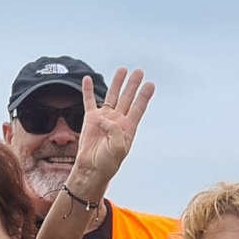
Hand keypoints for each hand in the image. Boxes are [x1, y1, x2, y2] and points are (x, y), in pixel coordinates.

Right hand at [70, 68, 152, 195]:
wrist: (91, 169)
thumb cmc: (107, 163)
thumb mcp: (117, 148)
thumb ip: (115, 131)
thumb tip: (105, 118)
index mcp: (128, 128)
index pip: (138, 108)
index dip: (144, 96)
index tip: (150, 84)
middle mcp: (117, 120)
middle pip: (127, 98)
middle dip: (133, 84)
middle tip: (139, 72)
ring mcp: (104, 118)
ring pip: (112, 96)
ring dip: (116, 83)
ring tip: (122, 70)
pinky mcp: (90, 119)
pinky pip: (89, 101)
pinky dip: (88, 90)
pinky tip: (87, 79)